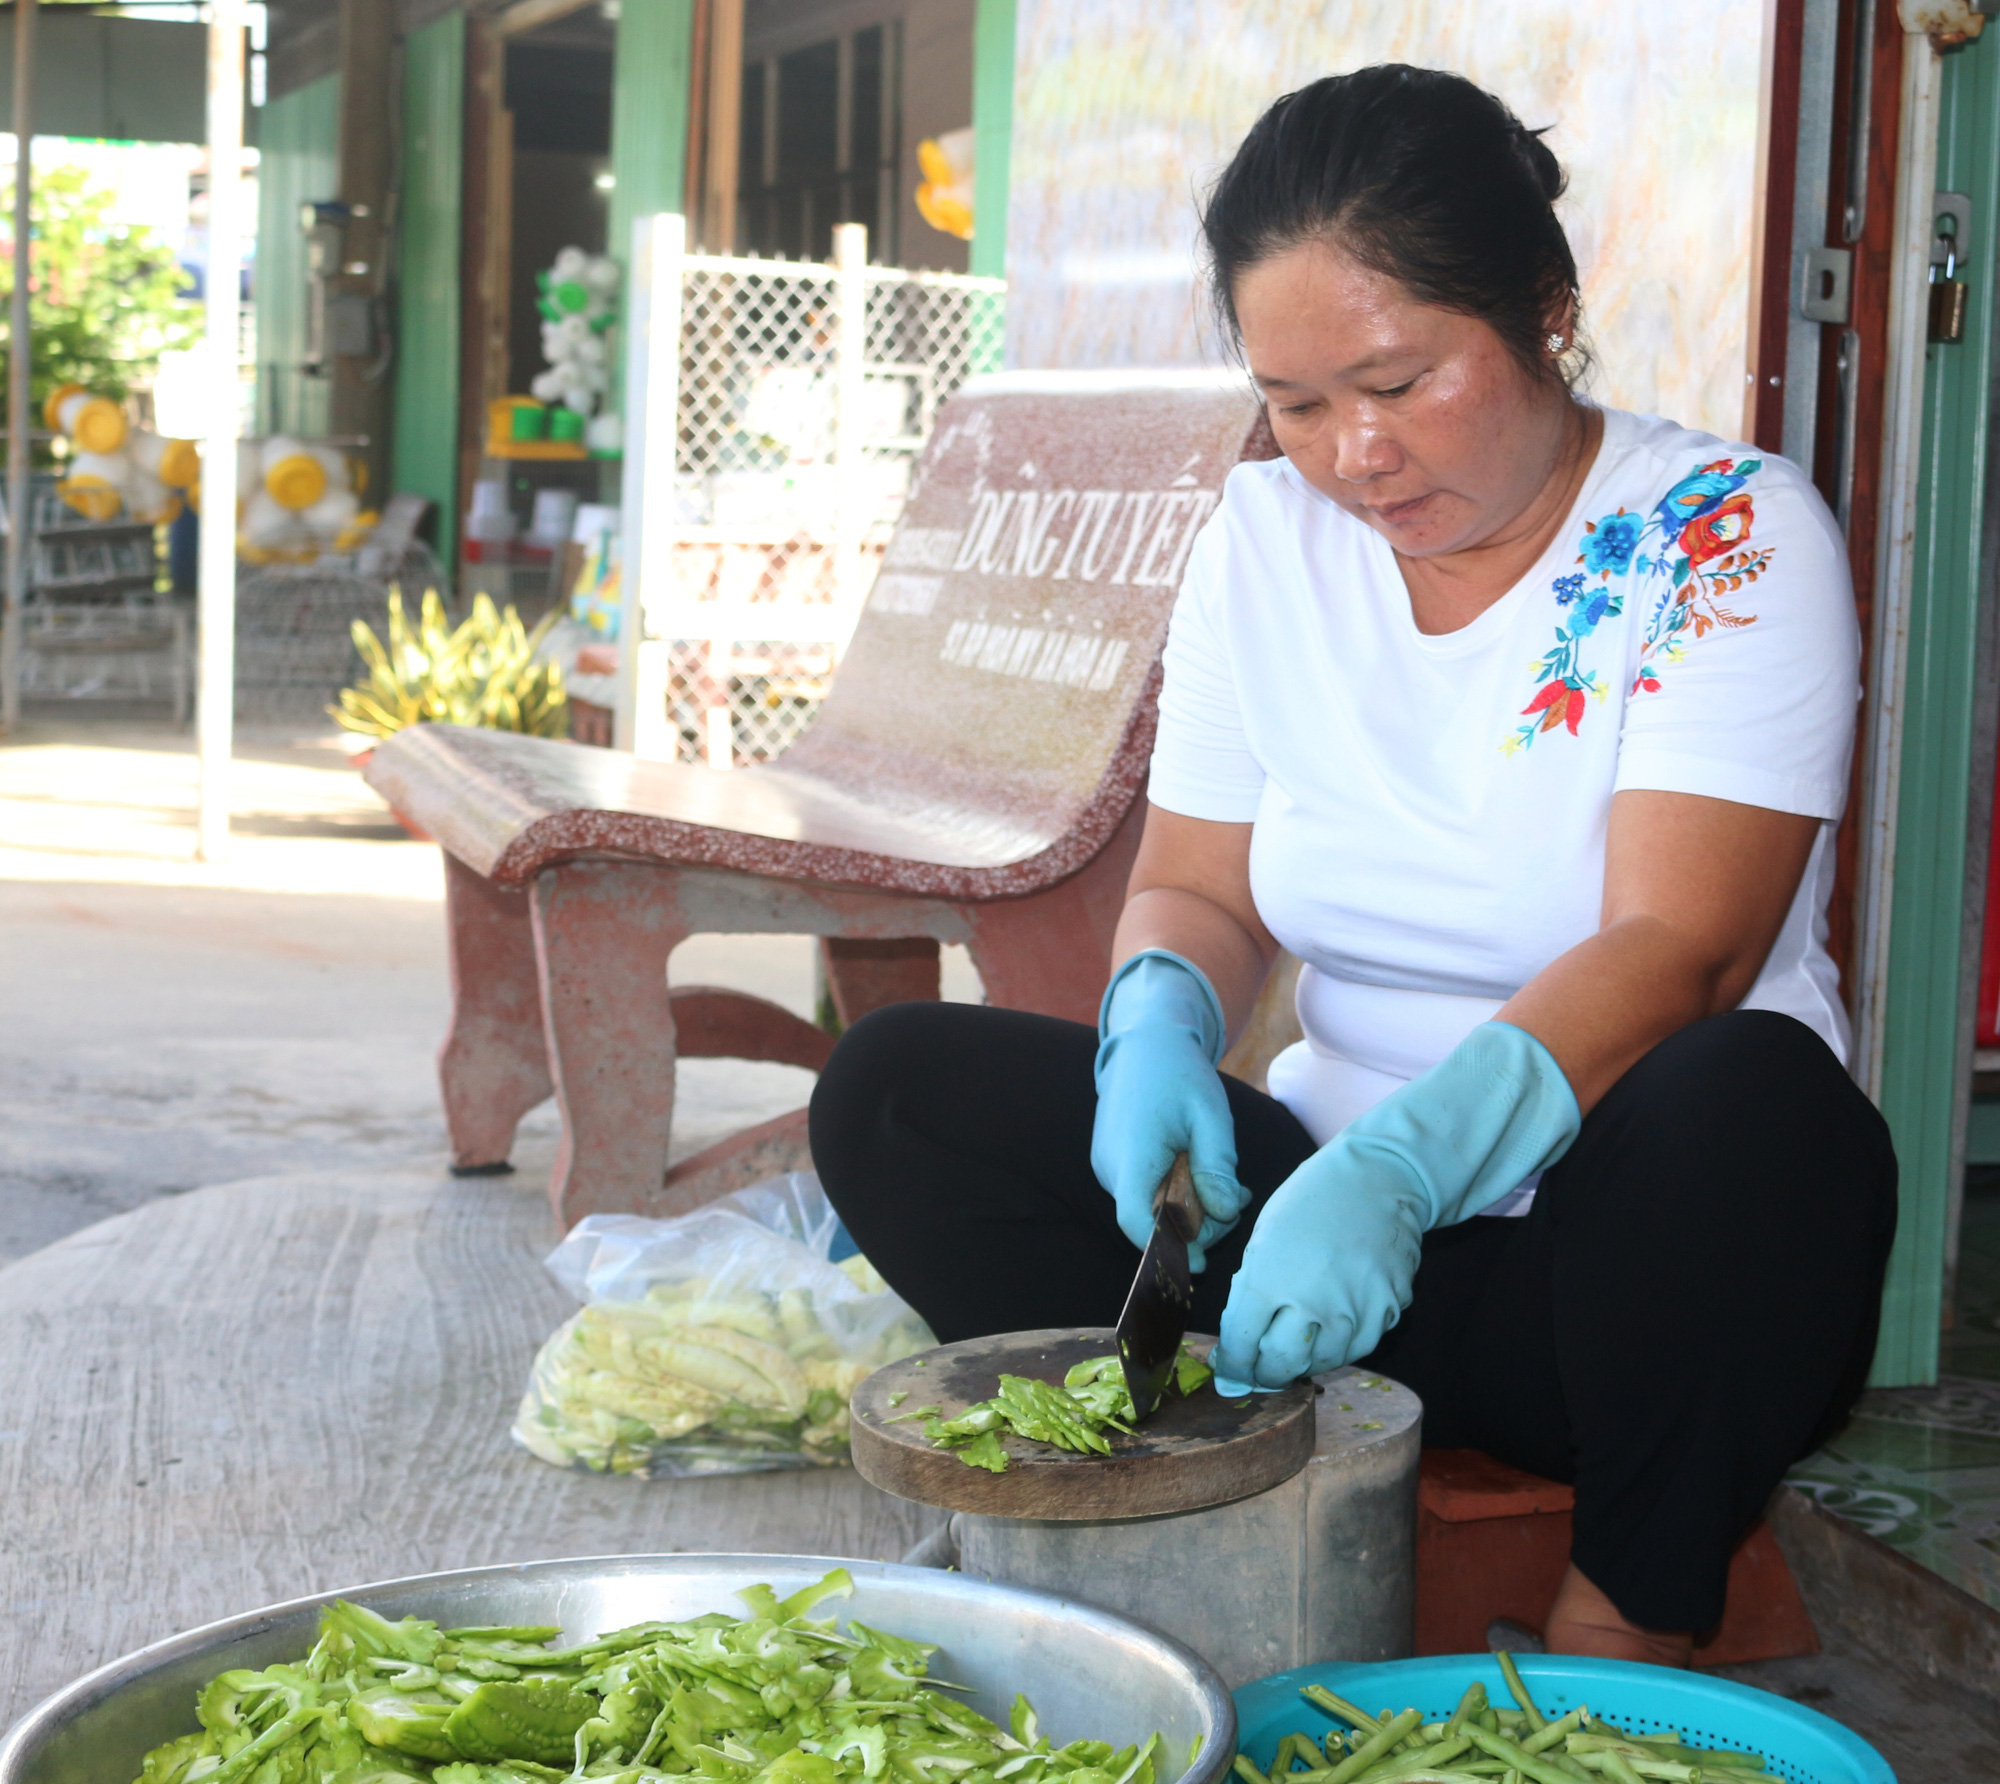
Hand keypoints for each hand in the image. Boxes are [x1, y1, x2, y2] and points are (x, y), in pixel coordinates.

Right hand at [1091, 950, 1247, 1271]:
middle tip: (1237, 1200)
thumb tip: (1223, 1214)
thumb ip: (1217, 1167)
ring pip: (1151, 1209)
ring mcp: (1109, 1167)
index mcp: (1131, 1157)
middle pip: (1151, 1222)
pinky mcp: (1115, 1163)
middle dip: (1197, 1224)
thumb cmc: (1179, 1073)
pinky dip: (1176, 1192)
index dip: (1168, 1250)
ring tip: (1226, 1181)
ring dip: (1190, 1206)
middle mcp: (1111, 1169)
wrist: (1145, 1041)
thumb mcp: (1210, 1116)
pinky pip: (1147, 1192)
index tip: (1199, 1266)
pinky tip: (1199, 1171)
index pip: (1138, 1223)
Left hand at [1215, 1021, 1579, 1384]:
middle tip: (1259, 1370)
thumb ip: (1250, 1293)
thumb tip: (1238, 1344)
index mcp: (1268, 1279)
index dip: (1233, 1363)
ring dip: (1303, 1362)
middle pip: (1280, 1364)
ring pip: (1322, 1362)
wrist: (1377, 1178)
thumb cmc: (1310, 1201)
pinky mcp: (1387, 1310)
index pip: (1241, 1344)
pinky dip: (1339, 1347)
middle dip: (1264, 1373)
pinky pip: (1358, 1347)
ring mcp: (1354, 1309)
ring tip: (1294, 1349)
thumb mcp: (1262, 1240)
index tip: (1230, 1367)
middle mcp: (1311, 1301)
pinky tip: (1328, 1333)